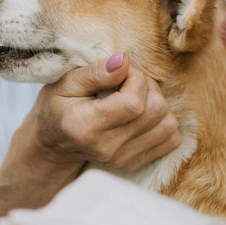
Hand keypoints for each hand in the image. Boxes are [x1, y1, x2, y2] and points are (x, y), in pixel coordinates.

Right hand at [0, 52, 179, 224]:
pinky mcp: (135, 164)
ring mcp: (123, 160)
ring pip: (168, 125)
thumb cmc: (59, 106)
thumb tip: (125, 60)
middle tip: (128, 81)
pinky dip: (163, 121)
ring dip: (158, 103)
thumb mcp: (66, 82)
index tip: (122, 70)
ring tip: (136, 97)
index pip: (134, 103)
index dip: (136, 78)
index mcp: (86, 126)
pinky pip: (171, 139)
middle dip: (148, 87)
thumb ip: (96, 72)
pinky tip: (143, 114)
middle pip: (156, 112)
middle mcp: (107, 148)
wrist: (54, 143)